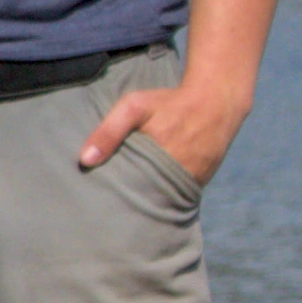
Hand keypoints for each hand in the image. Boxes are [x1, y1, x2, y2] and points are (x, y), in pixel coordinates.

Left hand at [83, 69, 246, 184]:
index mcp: (159, 157)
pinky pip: (179, 192)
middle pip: (146, 195)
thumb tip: (85, 160)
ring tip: (130, 196)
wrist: (217, 101)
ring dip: (148, 196)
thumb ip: (109, 131)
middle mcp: (178, 173)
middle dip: (130, 197)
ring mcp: (193, 179)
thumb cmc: (169, 102)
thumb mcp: (134, 107)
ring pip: (163, 196)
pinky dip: (166, 191)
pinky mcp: (202, 180)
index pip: (129, 187)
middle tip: (110, 201)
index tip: (100, 194)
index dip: (115, 192)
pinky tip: (151, 188)